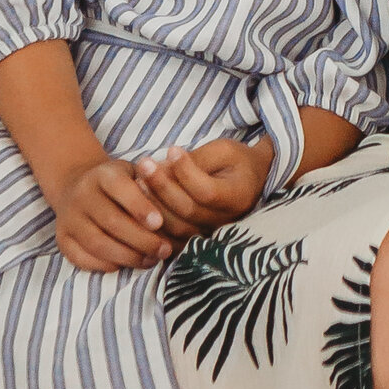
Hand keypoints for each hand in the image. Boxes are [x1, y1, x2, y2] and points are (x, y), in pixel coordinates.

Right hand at [52, 158, 173, 272]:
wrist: (78, 188)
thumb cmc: (120, 185)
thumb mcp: (136, 174)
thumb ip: (153, 187)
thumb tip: (178, 203)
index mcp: (103, 174)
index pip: (120, 188)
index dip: (140, 206)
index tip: (159, 223)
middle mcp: (82, 194)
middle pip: (111, 221)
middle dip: (141, 240)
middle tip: (164, 250)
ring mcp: (68, 218)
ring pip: (97, 243)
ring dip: (127, 256)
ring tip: (150, 261)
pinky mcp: (62, 239)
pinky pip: (82, 258)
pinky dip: (105, 265)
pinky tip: (125, 265)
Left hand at [130, 135, 271, 238]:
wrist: (250, 181)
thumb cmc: (236, 161)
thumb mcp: (224, 151)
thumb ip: (198, 159)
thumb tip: (165, 164)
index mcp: (238, 197)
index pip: (206, 191)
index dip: (186, 172)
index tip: (171, 149)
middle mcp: (226, 221)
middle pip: (187, 210)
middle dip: (162, 185)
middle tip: (144, 163)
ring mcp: (210, 234)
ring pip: (176, 227)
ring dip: (153, 203)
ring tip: (139, 179)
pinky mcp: (197, 240)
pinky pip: (170, 238)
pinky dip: (153, 223)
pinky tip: (140, 201)